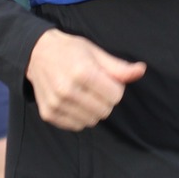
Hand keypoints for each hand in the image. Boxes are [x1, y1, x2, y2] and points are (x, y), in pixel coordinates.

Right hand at [25, 29, 144, 130]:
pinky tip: (74, 103)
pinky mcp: (49, 114)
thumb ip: (118, 67)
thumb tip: (141, 71)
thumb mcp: (95, 53)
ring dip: (93, 110)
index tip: (106, 80)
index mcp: (82, 72)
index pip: (116, 95)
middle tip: (95, 87)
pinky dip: (80, 117)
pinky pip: (77, 126)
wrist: (37, 54)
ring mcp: (56, 104)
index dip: (115, 88)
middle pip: (105, 110)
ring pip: (92, 121)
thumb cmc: (70, 51)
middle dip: (105, 100)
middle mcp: (67, 90)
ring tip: (84, 95)